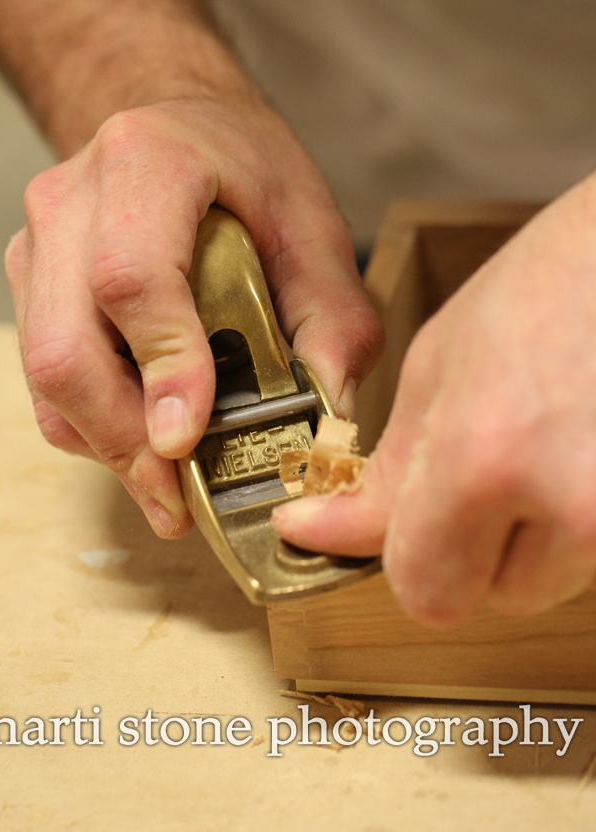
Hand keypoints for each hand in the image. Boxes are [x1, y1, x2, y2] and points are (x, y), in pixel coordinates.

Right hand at [6, 93, 382, 538]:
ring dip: (107, 444)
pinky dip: (91, 425)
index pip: (133, 276)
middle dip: (124, 437)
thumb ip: (332, 316)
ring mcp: (37, 243)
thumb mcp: (311, 223)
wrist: (177, 125)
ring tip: (168, 489)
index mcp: (147, 163)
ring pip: (47, 374)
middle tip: (179, 498)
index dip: (161, 364)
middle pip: (68, 345)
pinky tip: (141, 445)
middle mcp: (71, 202)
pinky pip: (43, 376)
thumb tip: (326, 412)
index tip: (187, 439)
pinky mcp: (29, 282)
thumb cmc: (244, 169)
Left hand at [273, 175, 595, 624]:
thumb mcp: (439, 365)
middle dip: (478, 548)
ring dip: (535, 536)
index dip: (414, 559)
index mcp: (489, 457)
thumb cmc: (552, 284)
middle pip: (498, 598)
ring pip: (551, 582)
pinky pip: (594, 554)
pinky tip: (577, 449)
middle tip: (494, 463)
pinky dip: (578, 519)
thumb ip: (384, 472)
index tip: (405, 529)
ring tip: (546, 442)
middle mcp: (573, 505)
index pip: (426, 592)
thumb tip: (313, 535)